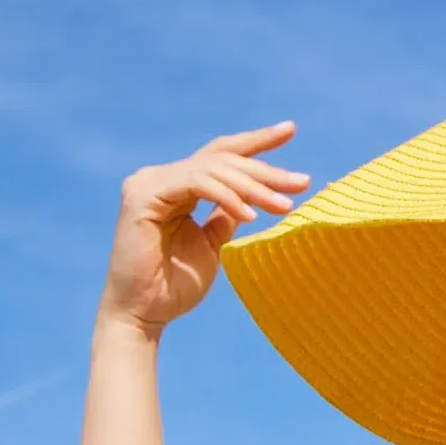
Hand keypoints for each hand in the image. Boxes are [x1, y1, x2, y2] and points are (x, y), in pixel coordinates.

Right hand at [95, 122, 309, 338]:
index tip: (290, 130)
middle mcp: (161, 177)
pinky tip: (252, 215)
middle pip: (222, 159)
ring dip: (253, 186)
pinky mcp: (143, 194)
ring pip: (213, 169)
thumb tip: (254, 198)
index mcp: (177, 186)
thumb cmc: (174, 286)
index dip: (255, 143)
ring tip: (284, 205)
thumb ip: (226, 215)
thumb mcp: (212, 244)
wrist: (143, 314)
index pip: (220, 155)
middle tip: (302, 181)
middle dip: (265, 169)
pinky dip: (227, 196)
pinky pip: (196, 183)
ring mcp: (149, 182)